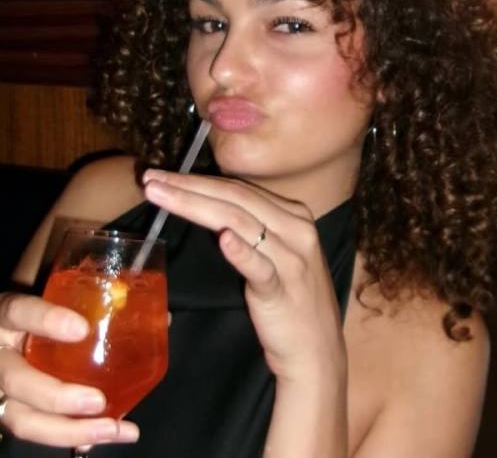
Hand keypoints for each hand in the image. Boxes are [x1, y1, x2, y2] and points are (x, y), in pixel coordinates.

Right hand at [0, 292, 138, 446]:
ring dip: (69, 430)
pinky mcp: (13, 408)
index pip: (19, 311)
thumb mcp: (62, 293)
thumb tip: (163, 320)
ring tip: (112, 429)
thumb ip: (100, 298)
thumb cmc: (50, 303)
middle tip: (98, 402)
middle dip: (57, 397)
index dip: (46, 320)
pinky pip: (37, 428)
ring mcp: (2, 385)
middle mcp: (0, 353)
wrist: (14, 326)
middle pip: (15, 381)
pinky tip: (104, 437)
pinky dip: (72, 437)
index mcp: (8, 315)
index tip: (81, 329)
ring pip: (21, 418)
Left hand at [143, 170, 346, 381]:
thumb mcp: (275, 253)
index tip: (161, 176)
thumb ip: (251, 228)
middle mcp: (297, 229)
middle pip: (236, 199)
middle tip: (150, 179)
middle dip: (189, 186)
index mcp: (294, 215)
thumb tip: (206, 206)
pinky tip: (222, 238)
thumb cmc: (289, 299)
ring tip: (162, 198)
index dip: (198, 180)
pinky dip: (241, 251)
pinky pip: (261, 268)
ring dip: (197, 206)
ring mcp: (292, 259)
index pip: (239, 189)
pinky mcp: (284, 291)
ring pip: (241, 222)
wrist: (316, 350)